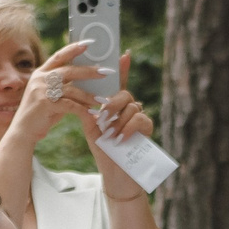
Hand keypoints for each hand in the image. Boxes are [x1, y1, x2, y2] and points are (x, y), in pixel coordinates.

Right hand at [16, 41, 114, 143]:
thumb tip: (85, 80)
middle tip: (105, 72)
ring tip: (103, 99)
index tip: (89, 43)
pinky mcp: (45, 104)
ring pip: (71, 89)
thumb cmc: (41, 114)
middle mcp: (40, 78)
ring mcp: (41, 90)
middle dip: (89, 71)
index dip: (73, 48)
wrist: (23, 132)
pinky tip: (92, 113)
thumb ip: (63, 86)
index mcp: (41, 73)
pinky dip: (82, 109)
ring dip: (89, 95)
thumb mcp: (51, 96)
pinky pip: (70, 105)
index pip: (59, 56)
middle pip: (68, 70)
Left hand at [83, 56, 154, 188]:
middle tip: (103, 117)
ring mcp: (139, 118)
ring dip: (118, 120)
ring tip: (110, 135)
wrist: (116, 174)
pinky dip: (127, 128)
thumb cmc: (104, 151)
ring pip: (131, 106)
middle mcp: (129, 108)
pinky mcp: (147, 129)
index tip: (123, 54)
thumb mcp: (91, 129)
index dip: (122, 68)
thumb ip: (88, 111)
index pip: (118, 84)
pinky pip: (139, 119)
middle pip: (123, 93)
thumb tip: (81, 96)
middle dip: (112, 103)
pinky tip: (119, 139)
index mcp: (115, 106)